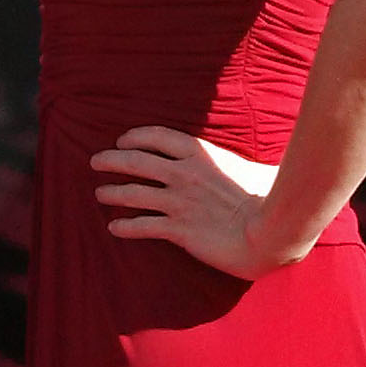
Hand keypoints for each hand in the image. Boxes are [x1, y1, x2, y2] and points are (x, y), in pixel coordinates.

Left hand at [90, 126, 291, 280]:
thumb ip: (220, 162)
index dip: (135, 137)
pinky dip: (126, 226)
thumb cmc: (263, 196)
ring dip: (113, 192)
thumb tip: (221, 162)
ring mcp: (178, 202)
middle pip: (137, 161)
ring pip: (134, 193)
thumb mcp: (238, 166)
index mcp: (198, 153)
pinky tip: (114, 228)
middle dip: (112, 160)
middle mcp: (182, 173)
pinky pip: (144, 226)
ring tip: (100, 193)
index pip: (156, 136)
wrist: (269, 229)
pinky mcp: (179, 229)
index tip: (121, 141)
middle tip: (96, 161)